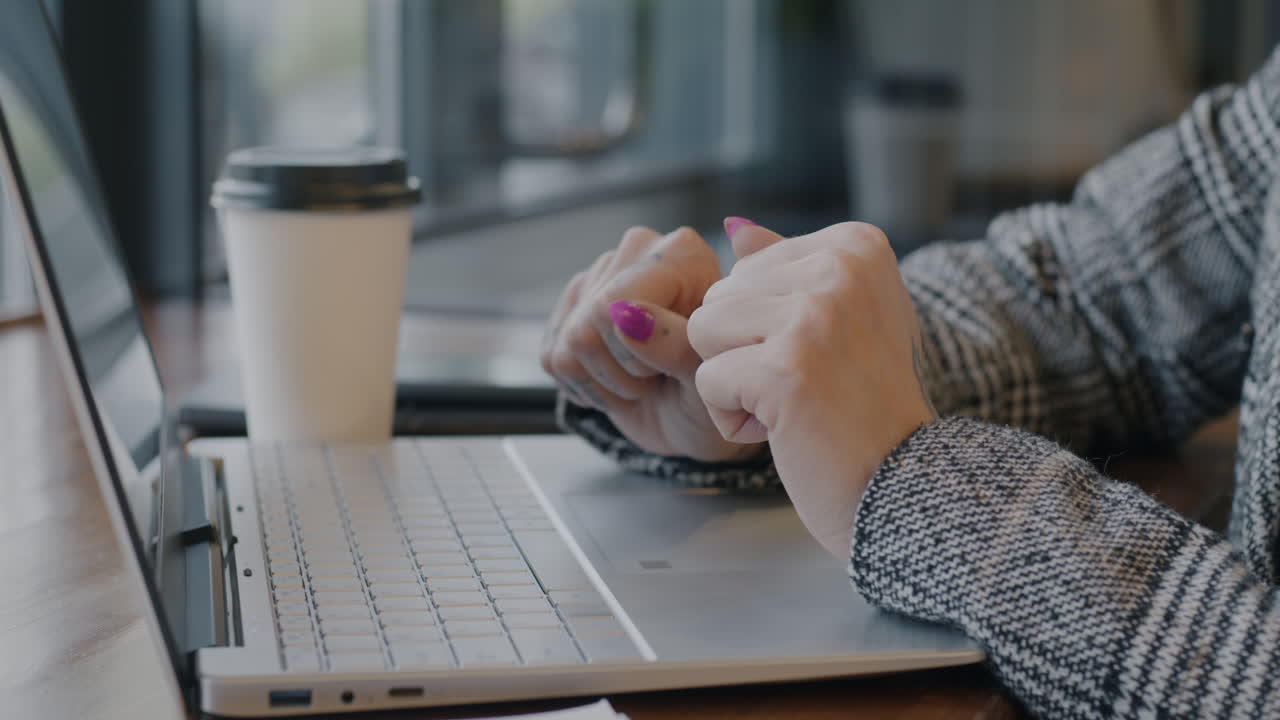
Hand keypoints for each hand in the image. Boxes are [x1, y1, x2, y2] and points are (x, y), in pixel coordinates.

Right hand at [541, 225, 765, 461]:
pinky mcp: (571, 306)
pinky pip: (552, 359)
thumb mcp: (707, 377)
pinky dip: (586, 387)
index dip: (636, 351)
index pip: (614, 304)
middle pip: (585, 328)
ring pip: (567, 347)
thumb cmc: (710, 391)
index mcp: (680, 253)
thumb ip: (677, 345)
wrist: (694, 416)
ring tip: (643, 380)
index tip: (669, 365)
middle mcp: (636, 250)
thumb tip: (624, 316)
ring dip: (606, 384)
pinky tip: (618, 380)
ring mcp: (599, 275)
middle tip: (658, 376)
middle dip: (621, 372)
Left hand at [687, 220, 937, 556]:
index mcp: (857, 246)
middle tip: (807, 385)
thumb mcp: (841, 319)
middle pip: (720, 295)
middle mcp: (841, 269)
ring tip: (790, 403)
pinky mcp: (785, 369)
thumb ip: (786, 268)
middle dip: (743, 351)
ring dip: (733, 381)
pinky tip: (781, 429)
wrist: (899, 486)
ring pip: (703, 330)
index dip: (765, 325)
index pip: (747, 267)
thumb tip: (732, 227)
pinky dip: (732, 417)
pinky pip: (707, 380)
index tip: (824, 355)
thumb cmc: (864, 406)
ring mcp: (815, 317)